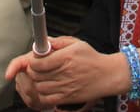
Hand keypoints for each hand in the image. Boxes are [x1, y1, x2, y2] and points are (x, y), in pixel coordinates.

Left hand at [6, 36, 124, 107]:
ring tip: (41, 77)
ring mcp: (65, 87)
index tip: (34, 60)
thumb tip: (44, 41)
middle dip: (32, 71)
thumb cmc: (92, 58)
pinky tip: (46, 88)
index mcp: (66, 58)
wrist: (107, 75)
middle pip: (36, 75)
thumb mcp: (77, 43)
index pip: (39, 63)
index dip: (32, 61)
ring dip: (37, 82)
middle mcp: (65, 73)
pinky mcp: (67, 98)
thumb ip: (59, 41)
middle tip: (35, 68)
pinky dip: (42, 94)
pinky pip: (47, 99)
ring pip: (39, 87)